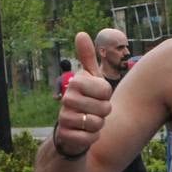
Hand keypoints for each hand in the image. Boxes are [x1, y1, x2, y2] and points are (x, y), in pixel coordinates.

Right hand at [55, 32, 112, 155]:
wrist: (72, 127)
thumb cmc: (86, 99)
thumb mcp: (90, 78)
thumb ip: (88, 57)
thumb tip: (80, 33)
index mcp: (76, 83)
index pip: (106, 90)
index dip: (107, 96)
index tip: (98, 95)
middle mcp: (67, 98)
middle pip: (104, 108)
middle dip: (104, 112)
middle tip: (95, 110)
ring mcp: (64, 117)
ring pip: (97, 124)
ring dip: (98, 125)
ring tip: (90, 121)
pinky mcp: (65, 135)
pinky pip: (90, 138)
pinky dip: (92, 137)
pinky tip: (85, 133)